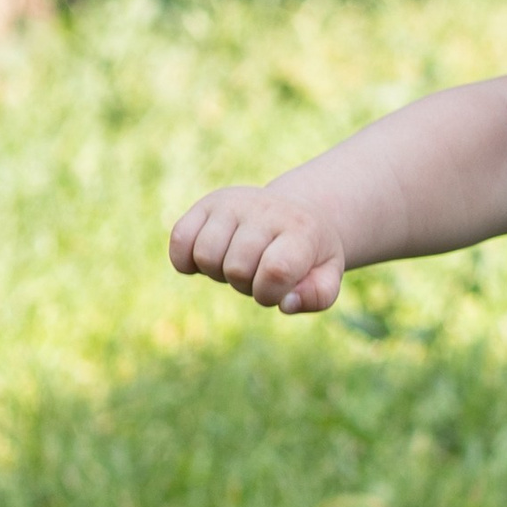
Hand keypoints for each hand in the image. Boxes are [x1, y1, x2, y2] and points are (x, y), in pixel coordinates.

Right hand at [170, 185, 345, 312]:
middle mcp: (265, 210)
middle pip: (236, 268)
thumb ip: (316, 296)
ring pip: (205, 255)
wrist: (297, 214)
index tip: (276, 292)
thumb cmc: (309, 254)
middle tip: (258, 275)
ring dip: (218, 273)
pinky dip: (186, 260)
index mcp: (300, 229)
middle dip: (245, 285)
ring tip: (237, 263)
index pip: (276, 270)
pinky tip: (207, 260)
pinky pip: (179, 238)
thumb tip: (285, 303)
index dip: (269, 293)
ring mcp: (233, 203)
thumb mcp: (327, 275)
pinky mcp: (206, 204)